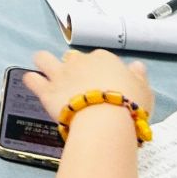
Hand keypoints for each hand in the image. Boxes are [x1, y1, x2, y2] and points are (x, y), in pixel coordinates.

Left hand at [23, 48, 152, 124]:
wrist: (106, 119)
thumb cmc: (129, 106)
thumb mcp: (144, 91)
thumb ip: (138, 77)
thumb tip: (136, 66)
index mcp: (104, 59)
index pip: (99, 59)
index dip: (99, 72)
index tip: (102, 85)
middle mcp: (79, 61)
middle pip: (71, 58)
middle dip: (72, 67)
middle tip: (77, 84)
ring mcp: (60, 74)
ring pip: (44, 59)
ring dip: (44, 64)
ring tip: (47, 74)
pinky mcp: (47, 91)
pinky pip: (32, 80)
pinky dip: (32, 81)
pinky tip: (33, 83)